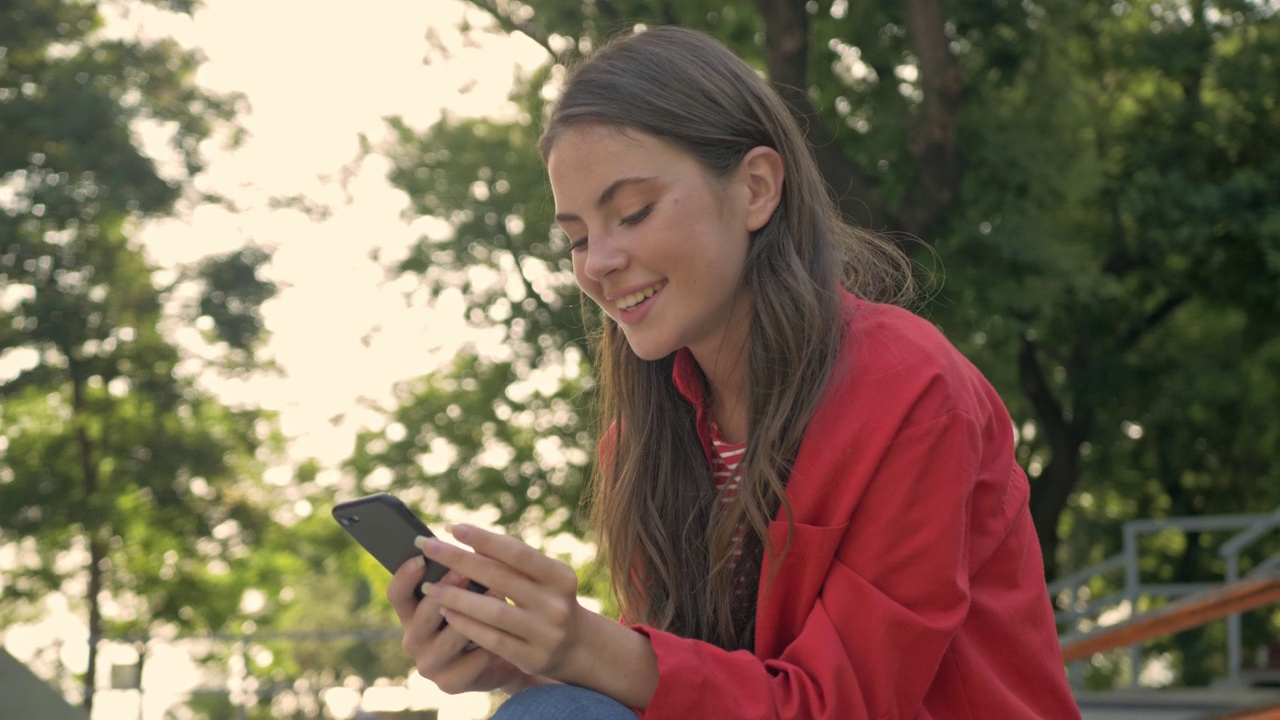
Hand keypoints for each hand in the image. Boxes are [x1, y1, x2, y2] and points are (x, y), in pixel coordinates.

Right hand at [385, 555, 532, 694]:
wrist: (504, 655)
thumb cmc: (483, 613)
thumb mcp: (469, 590)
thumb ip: (461, 572)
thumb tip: (467, 541)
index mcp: (412, 612)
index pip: (397, 594)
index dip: (404, 576)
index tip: (421, 557)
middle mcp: (414, 639)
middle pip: (422, 614)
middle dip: (445, 591)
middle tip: (465, 571)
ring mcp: (429, 664)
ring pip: (448, 638)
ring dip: (473, 616)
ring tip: (497, 594)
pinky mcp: (449, 684)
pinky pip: (470, 662)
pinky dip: (489, 644)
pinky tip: (506, 631)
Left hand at [417, 524, 586, 678]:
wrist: (576, 646)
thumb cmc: (546, 600)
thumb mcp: (540, 579)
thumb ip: (510, 563)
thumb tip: (464, 541)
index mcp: (559, 576)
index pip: (517, 553)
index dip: (485, 539)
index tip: (454, 527)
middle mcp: (555, 604)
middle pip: (500, 578)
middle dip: (459, 560)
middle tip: (427, 546)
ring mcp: (546, 633)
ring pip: (493, 611)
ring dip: (456, 597)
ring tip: (429, 587)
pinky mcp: (532, 657)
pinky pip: (492, 639)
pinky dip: (467, 624)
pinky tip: (446, 613)